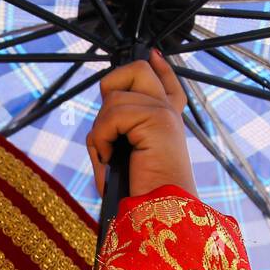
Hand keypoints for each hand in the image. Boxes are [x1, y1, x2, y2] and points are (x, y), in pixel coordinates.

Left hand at [86, 48, 196, 199]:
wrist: (156, 216)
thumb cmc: (138, 195)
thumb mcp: (124, 157)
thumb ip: (119, 129)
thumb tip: (106, 106)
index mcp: (166, 122)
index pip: (165, 83)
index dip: (158, 66)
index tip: (153, 54)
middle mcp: (168, 113)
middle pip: (136, 70)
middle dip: (110, 89)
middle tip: (108, 128)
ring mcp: (164, 113)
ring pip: (114, 97)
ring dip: (100, 129)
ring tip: (108, 156)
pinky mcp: (158, 119)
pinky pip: (113, 115)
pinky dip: (101, 138)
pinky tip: (108, 158)